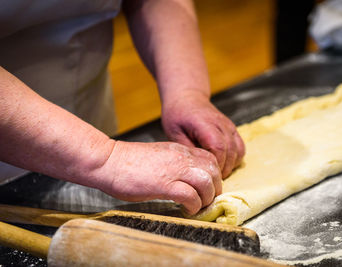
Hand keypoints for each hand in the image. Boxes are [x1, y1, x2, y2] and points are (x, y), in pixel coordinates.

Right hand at [95, 141, 221, 214]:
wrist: (108, 161)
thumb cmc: (128, 162)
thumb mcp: (159, 156)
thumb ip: (175, 163)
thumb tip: (186, 178)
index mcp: (179, 150)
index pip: (210, 159)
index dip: (213, 175)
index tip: (207, 187)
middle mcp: (181, 158)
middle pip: (213, 170)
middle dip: (214, 188)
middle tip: (205, 199)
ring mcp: (174, 170)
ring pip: (206, 182)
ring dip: (206, 198)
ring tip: (197, 205)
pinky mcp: (164, 184)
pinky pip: (191, 196)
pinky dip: (193, 206)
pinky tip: (186, 209)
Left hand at [161, 92, 244, 177]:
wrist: (187, 98)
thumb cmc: (178, 114)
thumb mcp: (174, 132)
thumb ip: (186, 149)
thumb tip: (195, 168)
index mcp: (204, 124)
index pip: (217, 147)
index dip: (216, 164)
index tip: (208, 175)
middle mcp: (220, 124)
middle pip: (230, 151)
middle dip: (223, 169)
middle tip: (212, 180)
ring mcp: (229, 126)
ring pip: (238, 150)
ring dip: (230, 165)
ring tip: (217, 173)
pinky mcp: (232, 129)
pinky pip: (241, 147)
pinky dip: (236, 159)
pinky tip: (225, 164)